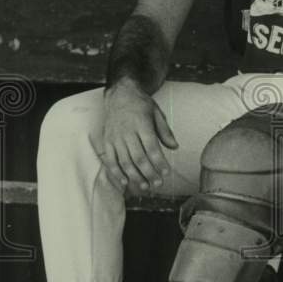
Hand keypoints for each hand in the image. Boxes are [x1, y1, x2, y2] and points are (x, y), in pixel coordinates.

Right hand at [100, 79, 177, 194]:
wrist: (119, 95)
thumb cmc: (141, 105)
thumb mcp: (157, 113)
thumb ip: (165, 131)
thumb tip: (175, 147)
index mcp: (142, 124)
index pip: (151, 147)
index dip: (159, 162)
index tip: (167, 172)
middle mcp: (127, 132)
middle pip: (138, 157)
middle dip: (149, 173)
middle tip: (158, 184)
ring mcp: (115, 138)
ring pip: (124, 161)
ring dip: (135, 176)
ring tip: (145, 186)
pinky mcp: (107, 142)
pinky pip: (110, 160)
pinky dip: (116, 173)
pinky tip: (124, 182)